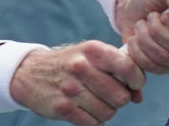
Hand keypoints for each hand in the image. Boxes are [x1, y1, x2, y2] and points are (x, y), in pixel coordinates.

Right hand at [9, 40, 145, 125]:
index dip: (136, 81)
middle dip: (120, 99)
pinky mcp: (62, 108)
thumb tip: (138, 96)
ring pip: (108, 112)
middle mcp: (82, 67)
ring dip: (106, 111)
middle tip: (110, 94)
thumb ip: (118, 69)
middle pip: (121, 96)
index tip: (133, 85)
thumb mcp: (91, 55)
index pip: (128, 68)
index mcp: (93, 50)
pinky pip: (93, 123)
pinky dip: (94, 120)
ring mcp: (71, 88)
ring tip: (96, 102)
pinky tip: (86, 110)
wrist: (29, 72)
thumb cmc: (69, 63)